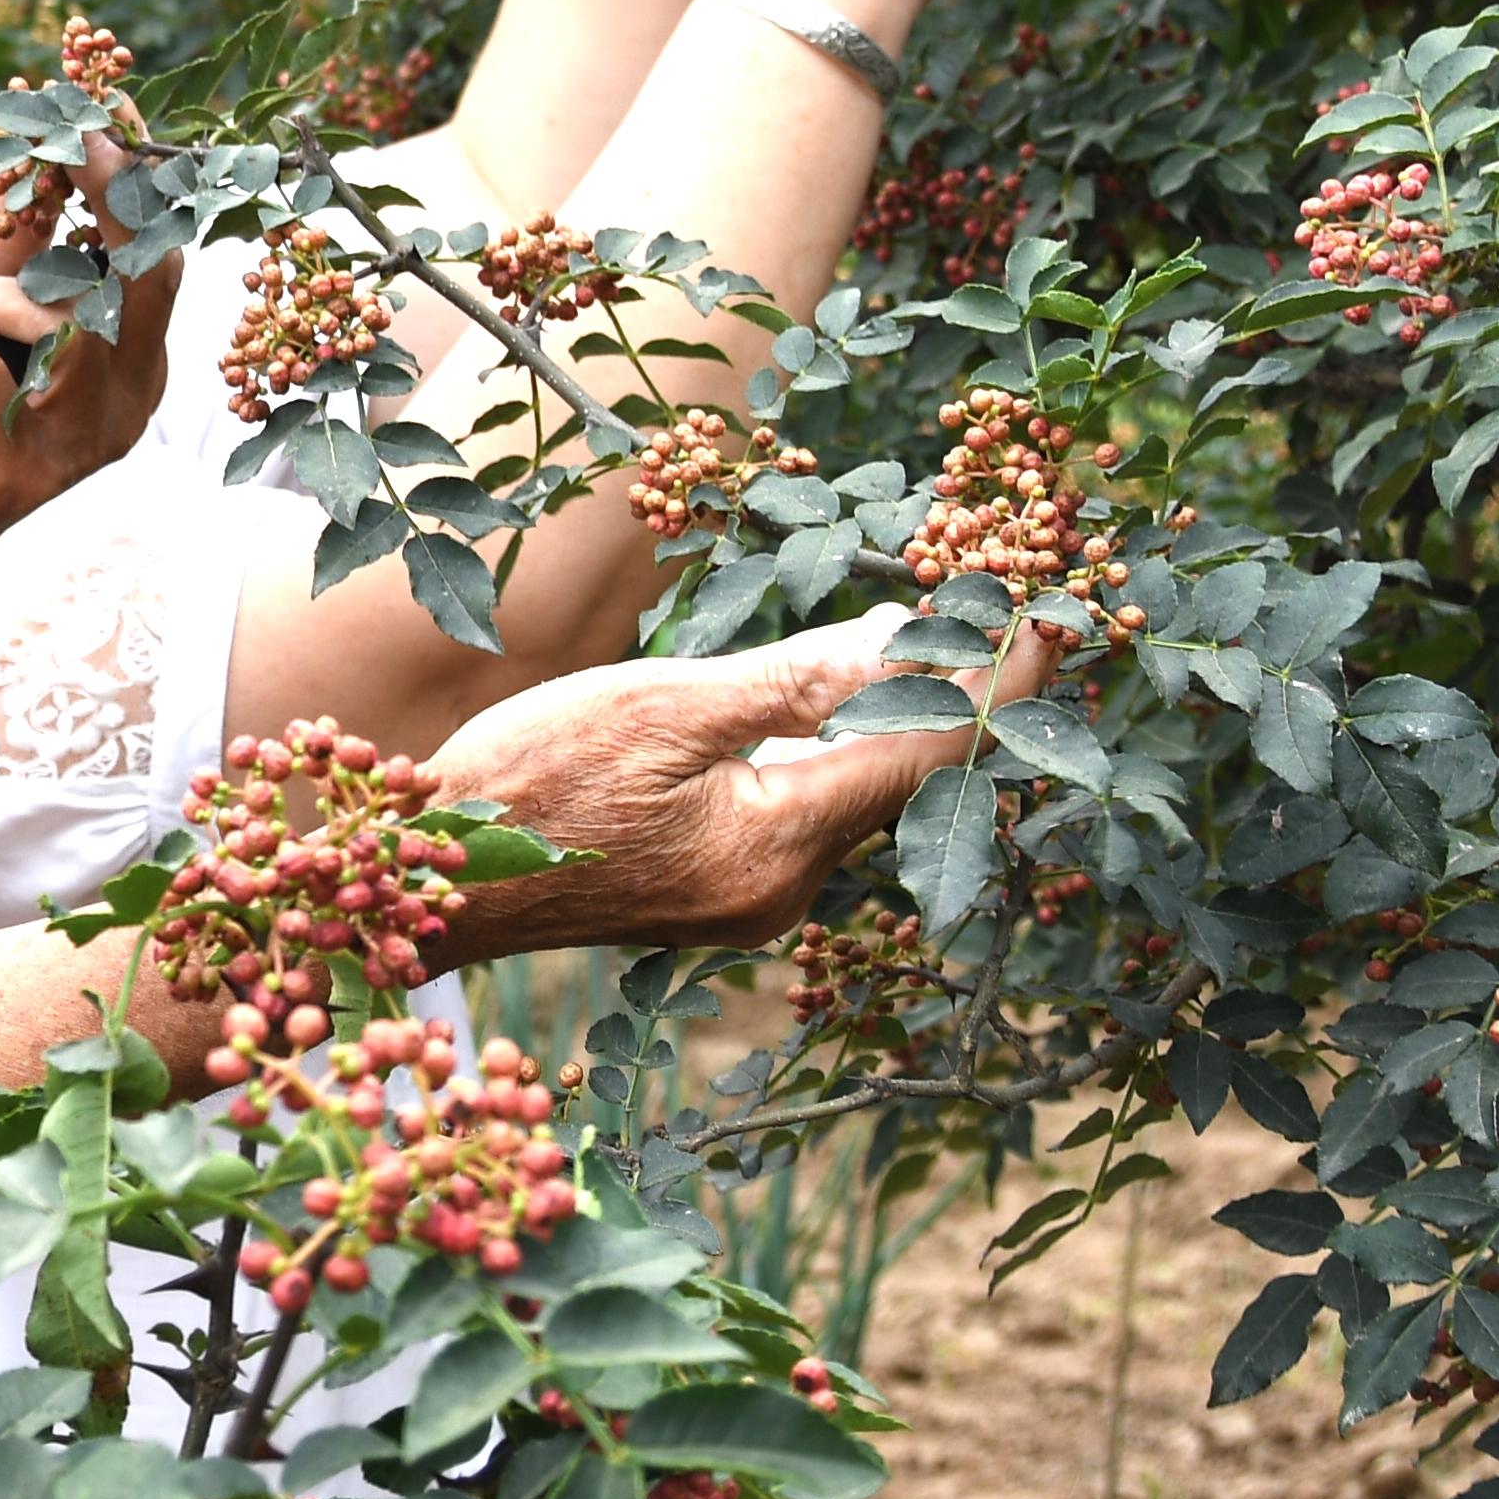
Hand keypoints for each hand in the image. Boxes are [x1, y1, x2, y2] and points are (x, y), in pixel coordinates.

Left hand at [0, 136, 172, 583]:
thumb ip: (12, 234)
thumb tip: (38, 143)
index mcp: (131, 361)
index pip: (158, 259)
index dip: (137, 182)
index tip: (105, 110)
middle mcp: (125, 402)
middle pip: (139, 278)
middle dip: (103, 194)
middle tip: (63, 140)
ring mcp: (79, 443)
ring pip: (53, 325)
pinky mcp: (21, 474)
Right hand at [420, 608, 1018, 950]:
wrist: (436, 876)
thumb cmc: (527, 781)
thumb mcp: (659, 705)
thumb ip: (793, 682)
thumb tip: (908, 644)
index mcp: (777, 848)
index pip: (930, 755)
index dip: (1003, 680)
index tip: (1061, 613)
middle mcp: (786, 890)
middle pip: (911, 778)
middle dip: (967, 689)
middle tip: (1016, 598)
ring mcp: (757, 900)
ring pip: (867, 792)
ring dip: (908, 713)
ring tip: (947, 626)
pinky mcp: (727, 891)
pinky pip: (819, 807)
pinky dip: (849, 744)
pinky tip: (852, 692)